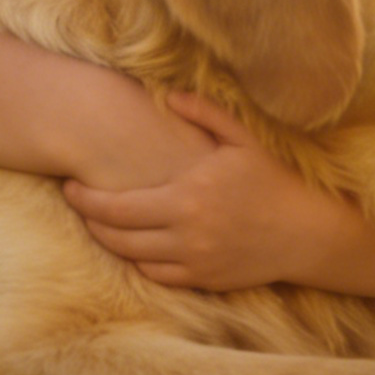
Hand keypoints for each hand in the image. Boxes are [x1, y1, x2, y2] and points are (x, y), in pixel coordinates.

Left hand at [61, 92, 367, 291]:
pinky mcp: (204, 280)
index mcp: (187, 196)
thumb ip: (203, 114)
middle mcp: (185, 234)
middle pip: (115, 235)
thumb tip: (167, 94)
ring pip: (132, 258)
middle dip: (89, 220)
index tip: (69, 187)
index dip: (85, 200)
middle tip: (77, 204)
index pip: (116, 206)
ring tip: (98, 224)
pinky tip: (133, 245)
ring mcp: (194, 261)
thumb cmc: (272, 181)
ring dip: (109, 243)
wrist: (306, 232)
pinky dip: (138, 262)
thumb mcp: (241, 140)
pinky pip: (157, 276)